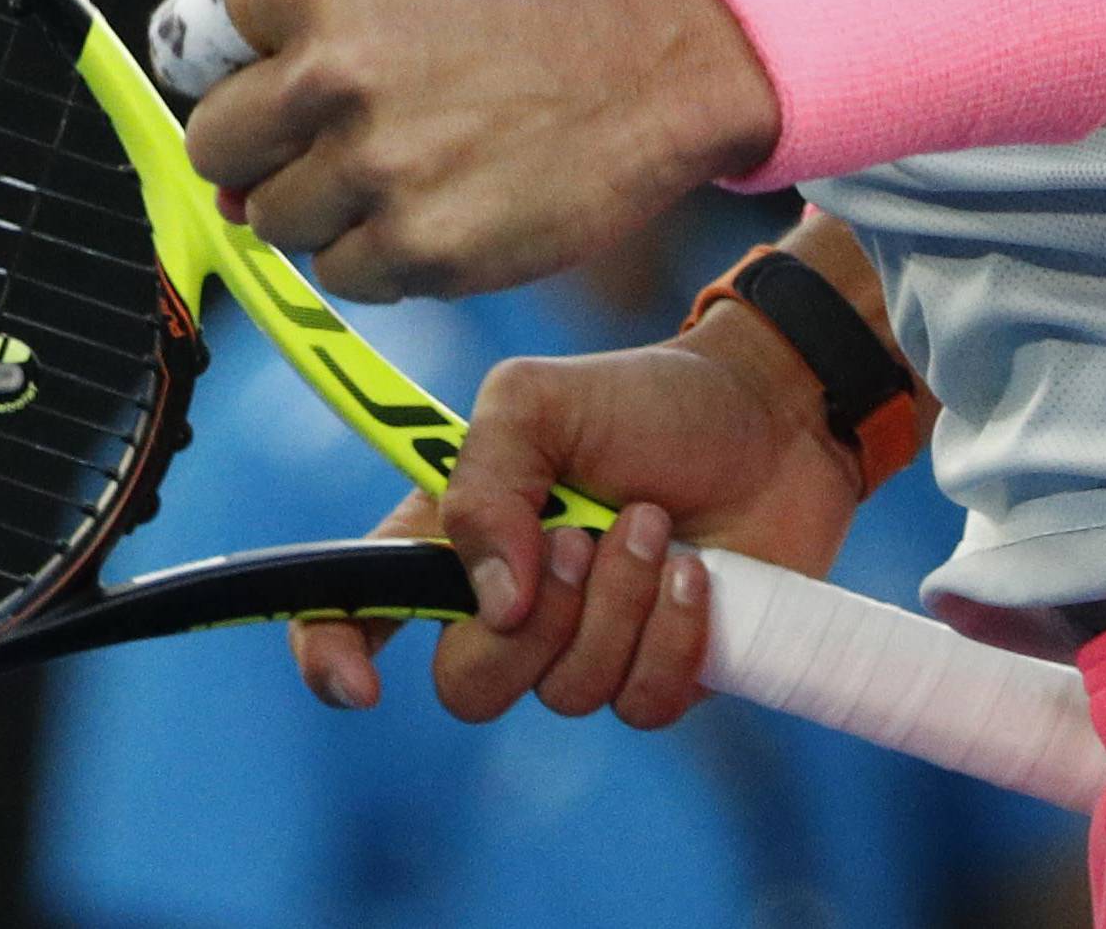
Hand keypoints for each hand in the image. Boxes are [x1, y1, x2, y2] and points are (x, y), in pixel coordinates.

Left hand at [182, 0, 776, 299]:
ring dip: (327, 208)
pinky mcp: (414, 246)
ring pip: (275, 219)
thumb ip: (280, 57)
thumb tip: (219, 197)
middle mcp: (330, 65)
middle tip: (348, 133)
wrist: (630, 70)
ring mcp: (371, 163)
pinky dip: (381, 254)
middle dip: (265, 152)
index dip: (246, 65)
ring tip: (413, 165)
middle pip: (216, 145)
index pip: (198, 44)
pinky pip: (340, 273)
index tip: (296, 64)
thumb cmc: (489, 34)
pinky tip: (443, 205)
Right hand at [293, 301, 859, 727]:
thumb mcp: (539, 401)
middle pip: (466, 684)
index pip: (361, 608)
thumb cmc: (647, 399)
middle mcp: (510, 603)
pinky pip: (642, 707)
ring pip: (564, 695)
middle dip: (534, 616)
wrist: (772, 417)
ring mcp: (587, 647)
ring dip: (619, 603)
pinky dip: (674, 636)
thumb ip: (484, 483)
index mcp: (457, 532)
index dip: (333, 653)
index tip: (361, 685)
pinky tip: (699, 574)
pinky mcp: (662, 675)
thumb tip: (491, 603)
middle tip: (581, 534)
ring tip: (656, 523)